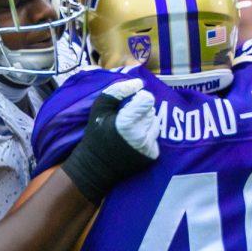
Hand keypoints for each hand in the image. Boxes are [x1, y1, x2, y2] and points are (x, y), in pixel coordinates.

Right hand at [62, 79, 159, 202]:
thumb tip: (138, 83)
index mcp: (126, 122)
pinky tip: (134, 141)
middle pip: (152, 111)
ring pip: (156, 123)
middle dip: (141, 112)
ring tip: (130, 130)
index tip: (128, 105)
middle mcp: (141, 135)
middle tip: (126, 120)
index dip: (139, 99)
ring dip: (146, 123)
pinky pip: (156, 137)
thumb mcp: (99, 108)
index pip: (148, 99)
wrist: (96, 167)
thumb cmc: (96, 135)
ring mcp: (148, 147)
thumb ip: (118, 91)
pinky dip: (148, 136)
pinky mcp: (153, 156)